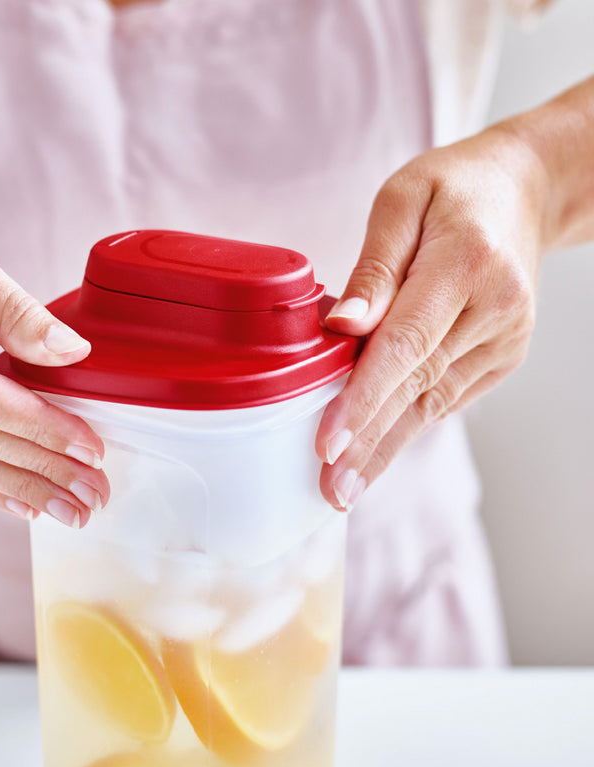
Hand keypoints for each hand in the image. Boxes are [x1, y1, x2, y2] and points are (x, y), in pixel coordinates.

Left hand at [315, 127, 547, 510]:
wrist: (523, 191)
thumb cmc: (452, 190)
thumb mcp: (401, 201)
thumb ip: (373, 268)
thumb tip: (342, 327)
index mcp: (464, 264)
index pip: (404, 345)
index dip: (363, 398)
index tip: (328, 443)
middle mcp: (492, 309)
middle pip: (416, 385)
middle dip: (368, 443)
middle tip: (331, 491)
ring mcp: (503, 338)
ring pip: (431, 402)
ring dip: (384, 448)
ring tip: (344, 491)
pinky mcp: (501, 355)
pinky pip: (445, 397)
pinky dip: (407, 427)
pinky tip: (376, 456)